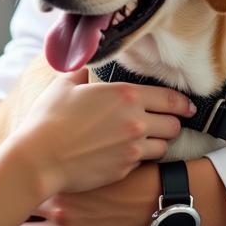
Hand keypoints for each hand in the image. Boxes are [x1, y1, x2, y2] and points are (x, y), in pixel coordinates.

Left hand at [5, 163, 159, 225]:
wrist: (151, 200)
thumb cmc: (125, 174)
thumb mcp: (96, 156)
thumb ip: (70, 153)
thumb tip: (53, 143)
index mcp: (61, 180)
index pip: (22, 182)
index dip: (8, 184)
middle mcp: (58, 206)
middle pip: (18, 209)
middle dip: (5, 211)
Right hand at [12, 70, 192, 198]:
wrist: (39, 159)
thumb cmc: (49, 119)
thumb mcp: (65, 85)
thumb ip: (83, 69)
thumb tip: (86, 54)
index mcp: (125, 95)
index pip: (170, 98)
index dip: (182, 103)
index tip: (186, 105)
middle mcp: (136, 122)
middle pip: (174, 125)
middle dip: (171, 122)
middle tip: (164, 121)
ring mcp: (132, 149)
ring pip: (164, 146)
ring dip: (158, 142)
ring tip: (146, 138)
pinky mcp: (125, 170)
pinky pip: (144, 163)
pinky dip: (140, 158)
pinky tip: (126, 152)